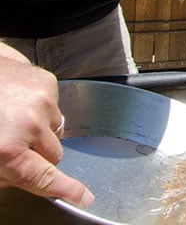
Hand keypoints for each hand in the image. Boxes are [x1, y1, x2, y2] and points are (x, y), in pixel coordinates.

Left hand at [0, 56, 93, 207]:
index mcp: (9, 149)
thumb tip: (16, 178)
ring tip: (12, 115)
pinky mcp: (47, 82)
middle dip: (39, 155)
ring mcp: (42, 101)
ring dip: (39, 128)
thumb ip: (2, 172)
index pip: (45, 177)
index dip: (66, 190)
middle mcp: (30, 125)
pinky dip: (39, 106)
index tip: (84, 197)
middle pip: (55, 154)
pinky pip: (54, 105)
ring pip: (56, 128)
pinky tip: (18, 99)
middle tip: (16, 145)